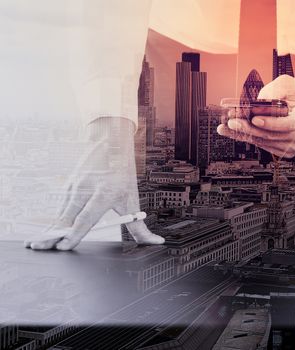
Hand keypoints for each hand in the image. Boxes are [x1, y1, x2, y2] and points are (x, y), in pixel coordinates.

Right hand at [25, 117, 163, 249]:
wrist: (109, 144)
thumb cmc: (122, 174)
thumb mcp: (133, 201)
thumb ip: (141, 227)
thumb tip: (156, 242)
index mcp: (104, 193)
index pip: (85, 219)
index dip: (74, 234)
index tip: (64, 246)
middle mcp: (86, 189)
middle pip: (66, 217)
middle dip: (52, 234)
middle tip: (39, 247)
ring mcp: (74, 186)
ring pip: (60, 212)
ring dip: (49, 228)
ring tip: (38, 243)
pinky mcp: (67, 185)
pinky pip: (60, 207)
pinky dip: (53, 219)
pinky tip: (47, 230)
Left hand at [217, 73, 294, 157]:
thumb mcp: (288, 84)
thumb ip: (273, 90)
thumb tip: (255, 102)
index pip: (287, 124)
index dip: (270, 123)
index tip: (254, 119)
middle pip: (272, 136)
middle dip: (248, 129)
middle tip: (231, 122)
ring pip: (266, 142)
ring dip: (245, 135)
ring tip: (227, 127)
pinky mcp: (288, 150)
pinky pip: (266, 146)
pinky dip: (251, 139)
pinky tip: (237, 133)